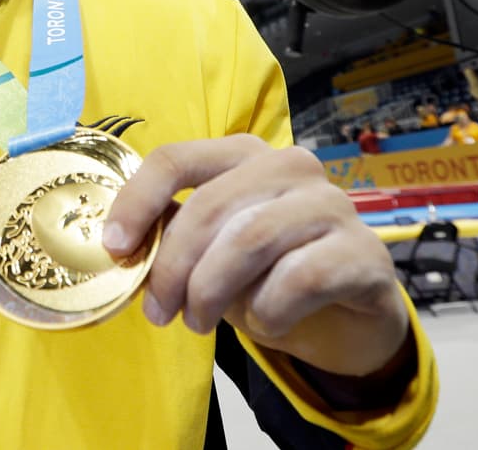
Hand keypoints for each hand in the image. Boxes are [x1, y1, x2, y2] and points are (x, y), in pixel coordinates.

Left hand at [102, 134, 408, 376]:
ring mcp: (332, 203)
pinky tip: (265, 324)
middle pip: (210, 207)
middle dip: (173, 267)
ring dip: (212, 292)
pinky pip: (299, 279)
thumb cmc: (265, 272)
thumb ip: (173, 235)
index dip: (136, 202)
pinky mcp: (364, 251)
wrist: (345, 312)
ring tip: (198, 323)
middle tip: (159, 313)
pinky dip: (269, 311)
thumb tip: (118, 246)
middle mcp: (290, 165)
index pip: (176, 159)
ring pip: (251, 240)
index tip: (114, 249)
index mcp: (243, 153)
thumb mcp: (210, 250)